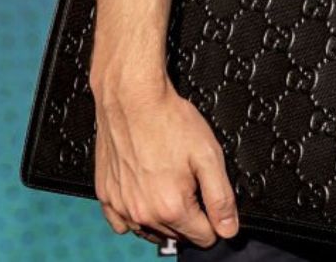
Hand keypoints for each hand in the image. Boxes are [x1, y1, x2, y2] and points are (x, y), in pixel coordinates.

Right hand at [92, 74, 238, 247]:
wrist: (132, 98)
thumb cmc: (168, 119)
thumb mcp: (208, 154)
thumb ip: (221, 197)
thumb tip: (229, 229)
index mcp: (171, 208)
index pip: (203, 237)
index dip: (213, 219)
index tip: (210, 198)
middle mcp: (143, 214)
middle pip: (177, 234)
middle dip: (189, 214)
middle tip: (189, 180)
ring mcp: (121, 207)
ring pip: (151, 230)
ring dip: (163, 215)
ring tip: (168, 181)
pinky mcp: (106, 196)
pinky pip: (122, 223)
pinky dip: (135, 214)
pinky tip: (144, 192)